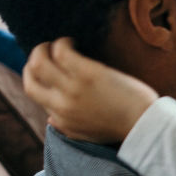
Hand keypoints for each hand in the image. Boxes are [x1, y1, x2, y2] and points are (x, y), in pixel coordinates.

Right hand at [23, 37, 156, 142]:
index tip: (45, 68)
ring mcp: (73, 88)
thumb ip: (66, 127)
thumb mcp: (87, 134)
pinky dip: (62, 42)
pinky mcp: (88, 74)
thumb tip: (49, 118)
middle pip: (30, 77)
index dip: (37, 77)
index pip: (34, 93)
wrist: (145, 125)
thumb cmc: (122, 126)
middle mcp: (62, 104)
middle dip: (33, 60)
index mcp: (61, 118)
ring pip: (40, 61)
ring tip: (58, 43)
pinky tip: (72, 41)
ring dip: (44, 48)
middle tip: (45, 51)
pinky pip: (62, 51)